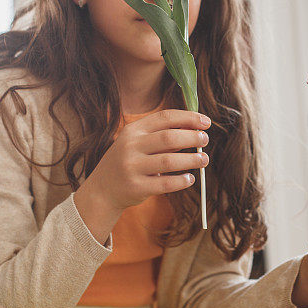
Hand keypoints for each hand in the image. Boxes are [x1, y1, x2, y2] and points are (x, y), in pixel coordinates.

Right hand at [90, 109, 209, 212]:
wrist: (102, 190)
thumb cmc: (129, 162)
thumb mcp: (139, 144)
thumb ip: (163, 136)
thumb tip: (195, 130)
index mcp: (133, 130)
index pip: (164, 117)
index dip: (188, 118)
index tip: (205, 122)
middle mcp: (130, 146)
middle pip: (169, 137)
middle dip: (192, 137)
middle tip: (205, 140)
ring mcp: (132, 167)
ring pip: (169, 161)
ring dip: (191, 160)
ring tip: (204, 160)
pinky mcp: (136, 187)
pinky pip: (165, 184)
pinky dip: (181, 181)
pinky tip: (190, 179)